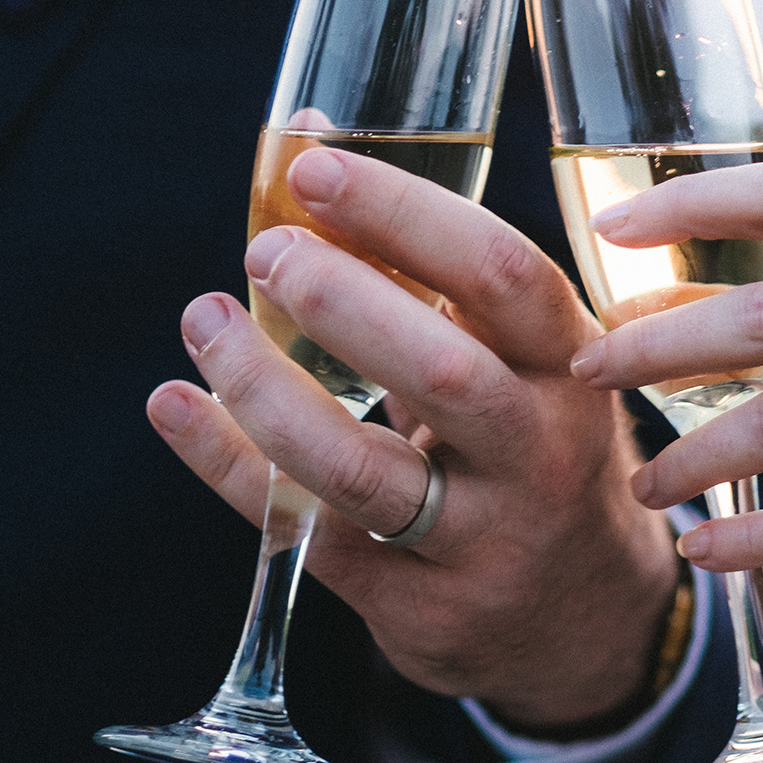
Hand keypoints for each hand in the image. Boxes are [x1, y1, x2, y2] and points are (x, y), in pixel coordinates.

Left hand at [148, 147, 678, 728]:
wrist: (583, 616)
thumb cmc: (530, 452)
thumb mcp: (524, 364)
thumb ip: (434, 275)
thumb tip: (305, 146)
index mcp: (568, 367)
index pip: (502, 275)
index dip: (405, 213)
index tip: (315, 169)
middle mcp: (541, 454)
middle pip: (441, 370)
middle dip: (339, 298)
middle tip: (266, 253)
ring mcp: (484, 539)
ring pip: (362, 467)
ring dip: (266, 389)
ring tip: (206, 322)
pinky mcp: (421, 607)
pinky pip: (311, 532)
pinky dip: (230, 465)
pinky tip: (180, 405)